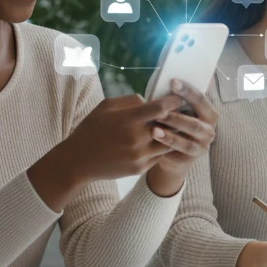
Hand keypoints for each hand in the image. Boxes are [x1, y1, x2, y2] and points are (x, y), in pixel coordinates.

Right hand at [29, 93, 185, 209]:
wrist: (77, 161)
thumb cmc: (91, 128)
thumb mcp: (106, 107)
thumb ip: (130, 100)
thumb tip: (151, 100)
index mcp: (128, 120)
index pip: (161, 108)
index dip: (174, 101)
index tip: (181, 97)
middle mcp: (136, 138)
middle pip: (169, 126)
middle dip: (179, 118)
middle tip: (188, 111)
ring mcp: (139, 156)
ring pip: (168, 143)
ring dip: (174, 135)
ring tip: (180, 126)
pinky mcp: (140, 168)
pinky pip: (159, 156)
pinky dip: (163, 148)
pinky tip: (166, 141)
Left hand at [144, 79, 218, 196]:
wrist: (174, 155)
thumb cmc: (175, 126)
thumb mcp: (179, 112)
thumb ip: (178, 100)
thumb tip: (170, 78)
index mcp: (209, 114)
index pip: (201, 100)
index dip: (188, 91)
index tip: (173, 82)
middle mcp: (209, 130)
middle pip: (195, 123)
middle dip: (176, 117)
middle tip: (159, 111)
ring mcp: (202, 147)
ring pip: (187, 141)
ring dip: (170, 135)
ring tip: (154, 129)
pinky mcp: (190, 160)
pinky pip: (179, 154)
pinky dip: (167, 146)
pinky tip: (154, 141)